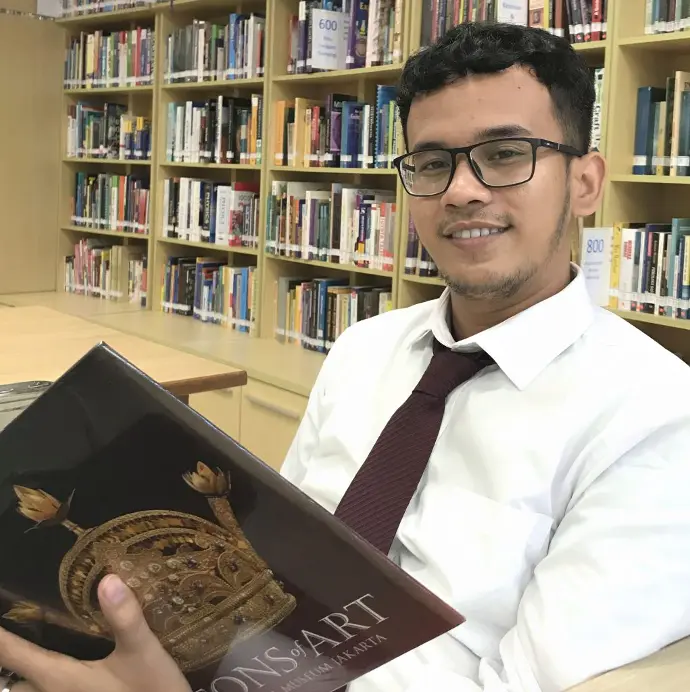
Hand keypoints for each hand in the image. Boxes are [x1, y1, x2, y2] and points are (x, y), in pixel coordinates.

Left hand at [0, 574, 190, 691]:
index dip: (0, 635)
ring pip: (32, 689)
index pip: (12, 654)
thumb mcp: (143, 653)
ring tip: (40, 646)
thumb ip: (125, 618)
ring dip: (28, 672)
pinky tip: (68, 667)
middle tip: (20, 628)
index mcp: (58, 678)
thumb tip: (108, 579)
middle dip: (11, 655)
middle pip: (16, 677)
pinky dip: (46, 680)